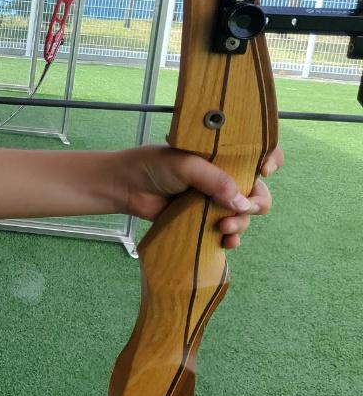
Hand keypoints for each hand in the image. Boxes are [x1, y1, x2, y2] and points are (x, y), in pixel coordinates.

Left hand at [118, 145, 281, 247]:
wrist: (124, 187)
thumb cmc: (151, 166)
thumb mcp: (185, 165)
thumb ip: (214, 180)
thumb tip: (242, 204)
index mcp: (222, 155)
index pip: (259, 153)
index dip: (270, 160)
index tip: (265, 170)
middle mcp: (223, 177)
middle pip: (258, 191)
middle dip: (257, 203)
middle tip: (243, 209)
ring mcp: (214, 200)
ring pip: (245, 214)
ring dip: (242, 223)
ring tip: (223, 228)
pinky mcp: (203, 219)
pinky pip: (228, 232)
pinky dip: (232, 238)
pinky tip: (226, 242)